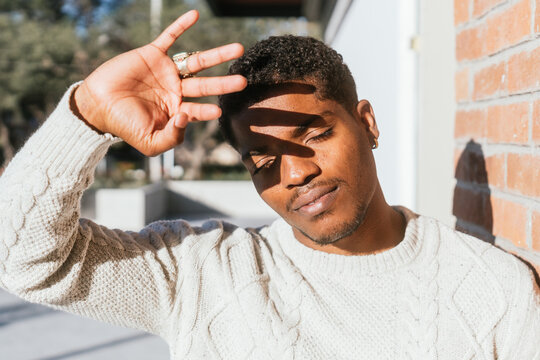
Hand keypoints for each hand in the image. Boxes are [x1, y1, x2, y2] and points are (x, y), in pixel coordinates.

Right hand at [72, 10, 245, 155]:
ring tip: (239, 49)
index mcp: (176, 110)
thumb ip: (173, 137)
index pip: (200, 110)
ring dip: (218, 55)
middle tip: (243, 81)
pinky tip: (195, 16)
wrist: (98, 106)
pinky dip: (182, 26)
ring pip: (197, 61)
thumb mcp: (151, 143)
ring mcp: (166, 71)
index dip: (209, 110)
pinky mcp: (153, 55)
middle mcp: (176, 90)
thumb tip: (187, 116)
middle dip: (225, 83)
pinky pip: (170, 37)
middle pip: (206, 85)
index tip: (219, 109)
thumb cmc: (124, 126)